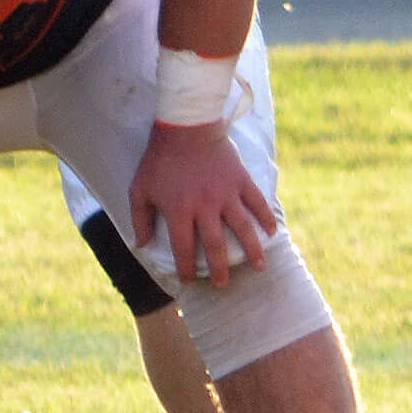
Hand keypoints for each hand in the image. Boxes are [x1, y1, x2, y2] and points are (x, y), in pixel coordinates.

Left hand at [132, 119, 277, 286]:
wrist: (185, 127)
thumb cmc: (159, 159)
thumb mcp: (139, 189)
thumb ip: (140, 219)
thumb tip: (142, 245)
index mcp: (179, 211)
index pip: (185, 250)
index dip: (187, 269)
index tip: (190, 280)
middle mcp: (205, 207)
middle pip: (216, 246)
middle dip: (220, 270)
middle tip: (223, 285)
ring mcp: (226, 193)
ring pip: (243, 229)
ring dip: (252, 251)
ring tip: (260, 268)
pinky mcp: (240, 180)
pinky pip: (257, 202)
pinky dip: (266, 218)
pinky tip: (272, 232)